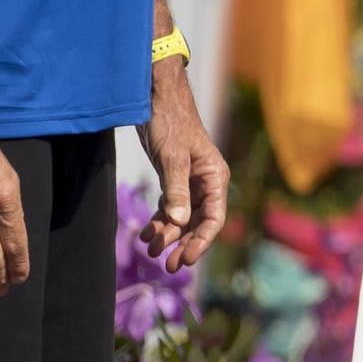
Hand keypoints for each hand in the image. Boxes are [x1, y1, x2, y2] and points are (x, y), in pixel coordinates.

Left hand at [137, 66, 228, 272]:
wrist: (155, 95)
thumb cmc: (169, 122)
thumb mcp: (171, 158)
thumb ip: (176, 191)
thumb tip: (178, 223)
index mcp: (215, 177)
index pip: (213, 219)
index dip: (200, 242)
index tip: (183, 260)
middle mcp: (207, 182)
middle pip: (198, 222)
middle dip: (182, 243)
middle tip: (166, 266)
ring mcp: (191, 180)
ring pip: (182, 217)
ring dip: (168, 234)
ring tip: (149, 250)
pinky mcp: (175, 177)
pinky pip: (171, 206)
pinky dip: (160, 220)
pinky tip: (147, 232)